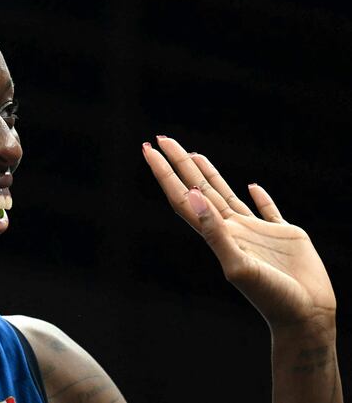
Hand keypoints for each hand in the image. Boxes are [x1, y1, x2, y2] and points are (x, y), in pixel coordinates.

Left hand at [142, 137, 335, 331]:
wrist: (306, 318)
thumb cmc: (272, 298)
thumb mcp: (238, 265)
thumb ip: (214, 232)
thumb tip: (191, 196)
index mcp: (217, 235)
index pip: (182, 197)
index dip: (164, 173)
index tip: (148, 149)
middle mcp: (231, 229)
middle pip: (198, 188)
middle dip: (179, 163)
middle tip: (162, 138)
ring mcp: (256, 232)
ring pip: (225, 194)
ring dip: (208, 173)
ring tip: (193, 153)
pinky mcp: (283, 235)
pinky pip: (268, 210)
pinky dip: (259, 197)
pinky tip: (251, 185)